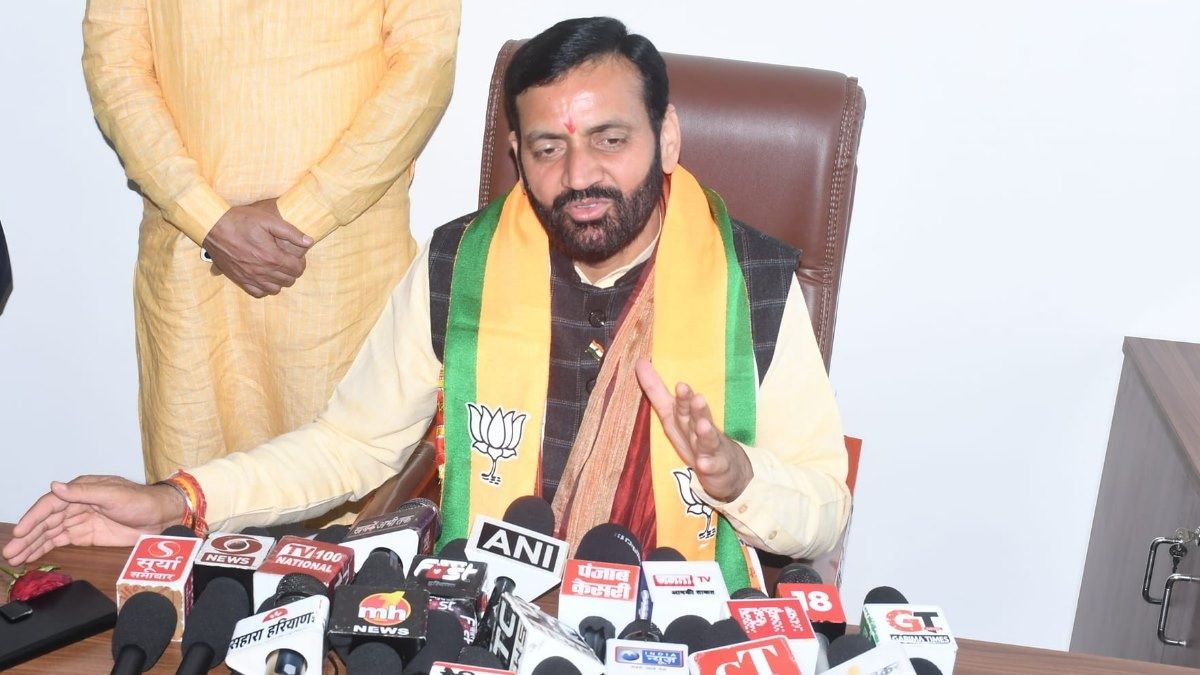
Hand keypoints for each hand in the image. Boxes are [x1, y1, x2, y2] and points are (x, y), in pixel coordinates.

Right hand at [0, 476, 185, 565]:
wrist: (162, 517)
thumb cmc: (141, 500)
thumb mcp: (113, 494)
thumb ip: (83, 492)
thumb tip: (56, 486)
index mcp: (81, 489)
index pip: (50, 504)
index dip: (33, 518)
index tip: (20, 532)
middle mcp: (76, 503)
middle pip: (46, 521)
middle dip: (27, 536)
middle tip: (10, 551)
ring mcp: (80, 520)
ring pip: (49, 532)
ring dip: (31, 544)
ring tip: (14, 557)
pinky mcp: (86, 535)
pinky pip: (61, 540)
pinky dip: (45, 548)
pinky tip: (31, 555)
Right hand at [203, 203, 312, 297]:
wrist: (212, 226)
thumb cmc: (241, 220)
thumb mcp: (268, 220)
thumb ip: (291, 232)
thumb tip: (309, 242)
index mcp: (272, 257)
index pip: (297, 269)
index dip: (301, 263)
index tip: (298, 257)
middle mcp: (263, 271)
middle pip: (288, 280)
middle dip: (292, 272)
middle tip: (289, 262)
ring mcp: (250, 277)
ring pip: (275, 289)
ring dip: (280, 281)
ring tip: (278, 270)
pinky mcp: (239, 280)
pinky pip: (257, 293)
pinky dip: (264, 289)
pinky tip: (265, 279)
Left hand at [635, 357, 753, 500]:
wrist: (730, 467)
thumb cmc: (696, 437)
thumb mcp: (674, 416)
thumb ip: (657, 392)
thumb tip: (640, 362)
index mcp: (683, 418)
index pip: (672, 402)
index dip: (663, 389)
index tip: (657, 371)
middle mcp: (696, 429)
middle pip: (691, 416)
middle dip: (688, 404)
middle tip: (683, 389)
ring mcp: (710, 449)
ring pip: (706, 439)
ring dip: (705, 431)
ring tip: (703, 425)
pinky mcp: (718, 468)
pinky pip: (713, 467)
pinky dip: (709, 465)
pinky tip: (704, 465)